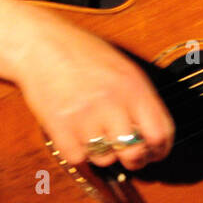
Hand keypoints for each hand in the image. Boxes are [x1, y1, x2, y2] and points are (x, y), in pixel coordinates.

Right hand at [9, 8, 174, 170]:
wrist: (40, 43)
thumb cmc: (81, 51)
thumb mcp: (122, 66)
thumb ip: (139, 98)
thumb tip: (152, 133)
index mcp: (134, 87)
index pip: (161, 133)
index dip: (160, 149)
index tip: (154, 152)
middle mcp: (113, 102)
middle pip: (135, 153)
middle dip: (133, 159)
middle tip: (126, 154)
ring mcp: (86, 115)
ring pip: (105, 158)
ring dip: (102, 152)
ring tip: (94, 133)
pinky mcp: (60, 126)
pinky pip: (78, 157)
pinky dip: (77, 151)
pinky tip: (75, 134)